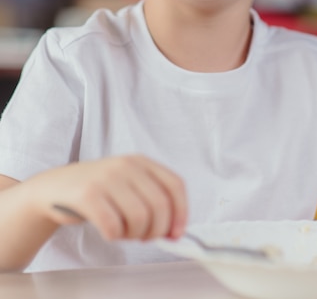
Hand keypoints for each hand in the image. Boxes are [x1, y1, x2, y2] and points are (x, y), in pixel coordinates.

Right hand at [24, 155, 186, 241]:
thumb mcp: (128, 183)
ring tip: (124, 232)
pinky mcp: (87, 194)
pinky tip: (108, 231)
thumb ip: (152, 199)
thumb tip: (175, 231)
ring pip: (139, 218)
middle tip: (143, 236)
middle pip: (160, 205)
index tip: (175, 233)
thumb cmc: (98, 190)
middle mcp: (125, 165)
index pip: (174, 185)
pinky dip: (114, 236)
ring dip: (134, 235)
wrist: (55, 187)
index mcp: (141, 161)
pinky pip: (113, 226)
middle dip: (156, 230)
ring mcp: (106, 178)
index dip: (181, 212)